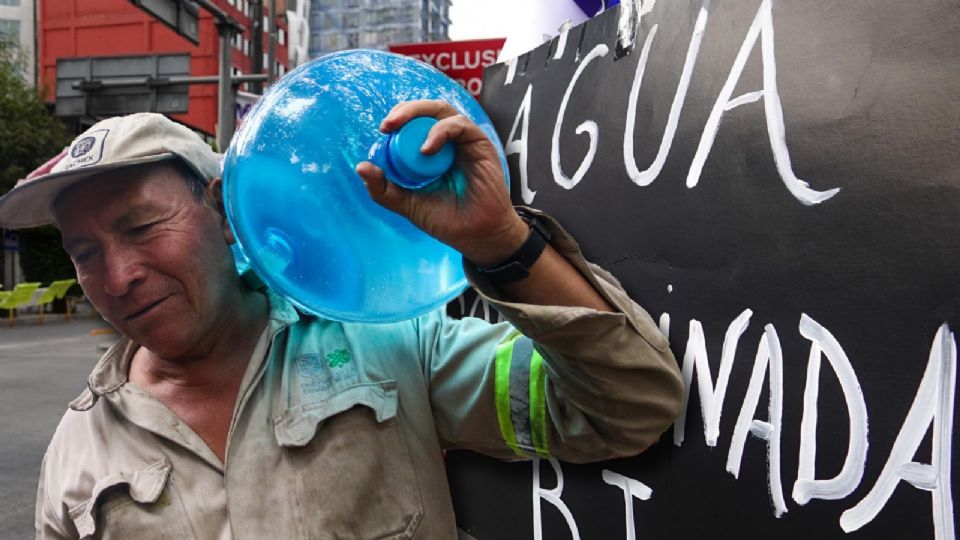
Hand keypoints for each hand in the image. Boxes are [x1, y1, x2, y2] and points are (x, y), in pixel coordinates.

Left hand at [355, 100, 527, 265]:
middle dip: (404, 111)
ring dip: (417, 113)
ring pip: (441, 109)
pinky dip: (439, 131)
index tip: (382, 130)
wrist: (475, 235)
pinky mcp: (480, 144)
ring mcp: (464, 141)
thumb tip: (360, 166)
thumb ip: (383, 188)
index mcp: (431, 149)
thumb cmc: (445, 218)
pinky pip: (459, 125)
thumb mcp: (406, 203)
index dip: (397, 118)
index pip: (413, 121)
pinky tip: (426, 150)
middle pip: (425, 110)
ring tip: (400, 129)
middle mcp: (447, 140)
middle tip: (387, 125)